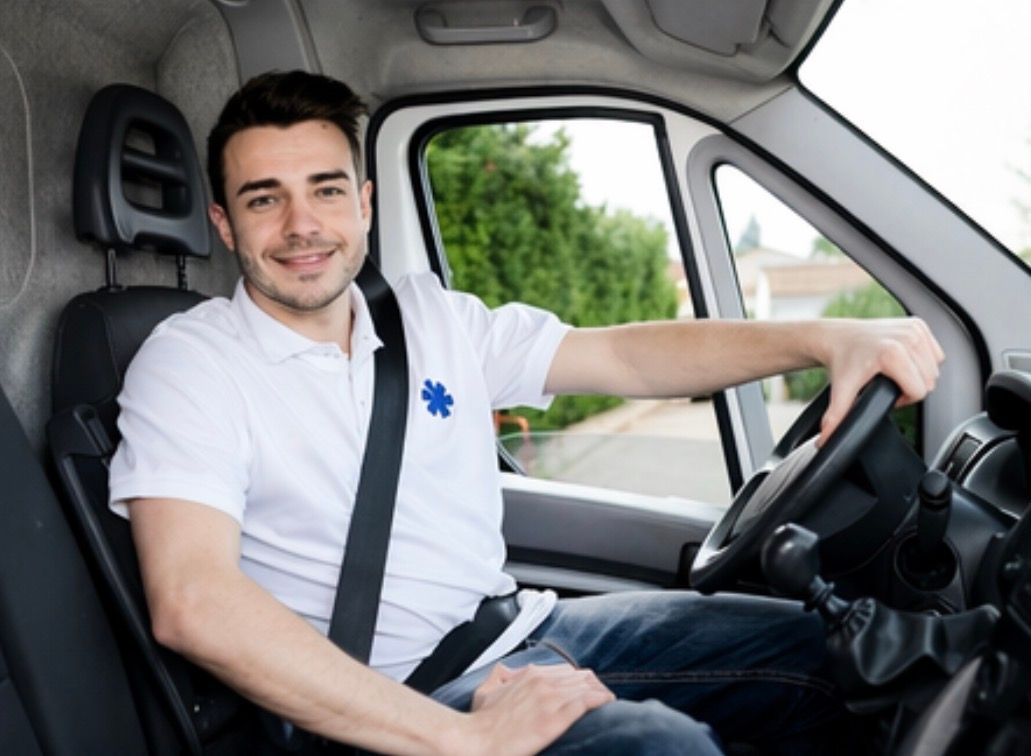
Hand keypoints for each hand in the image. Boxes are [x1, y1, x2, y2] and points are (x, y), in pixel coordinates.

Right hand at [455, 662, 613, 755]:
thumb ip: (499, 676)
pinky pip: (586, 703)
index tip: (584, 689)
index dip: (578, 680)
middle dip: (593, 686)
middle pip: (580, 676)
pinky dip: (600, 702)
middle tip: (600, 697)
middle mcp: (542, 682)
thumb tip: (505, 671)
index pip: (565, 670)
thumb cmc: (481, 723)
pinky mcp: (556, 719)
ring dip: (600, 693)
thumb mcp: (485, 691)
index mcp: (529, 675)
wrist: (479, 742)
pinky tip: (608, 704)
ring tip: (608, 701)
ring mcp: (550, 699)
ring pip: (587, 686)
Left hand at [817, 317, 943, 445]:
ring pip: (935, 367)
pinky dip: (924, 359)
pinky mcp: (918, 324)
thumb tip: (826, 442)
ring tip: (896, 373)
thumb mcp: (840, 391)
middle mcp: (907, 338)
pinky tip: (904, 361)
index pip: (919, 391)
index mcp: (893, 354)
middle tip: (889, 383)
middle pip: (930, 380)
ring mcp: (914, 330)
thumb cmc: (841, 362)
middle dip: (912, 387)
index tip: (886, 393)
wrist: (835, 337)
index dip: (903, 399)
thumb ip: (836, 418)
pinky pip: (935, 352)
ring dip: (919, 374)